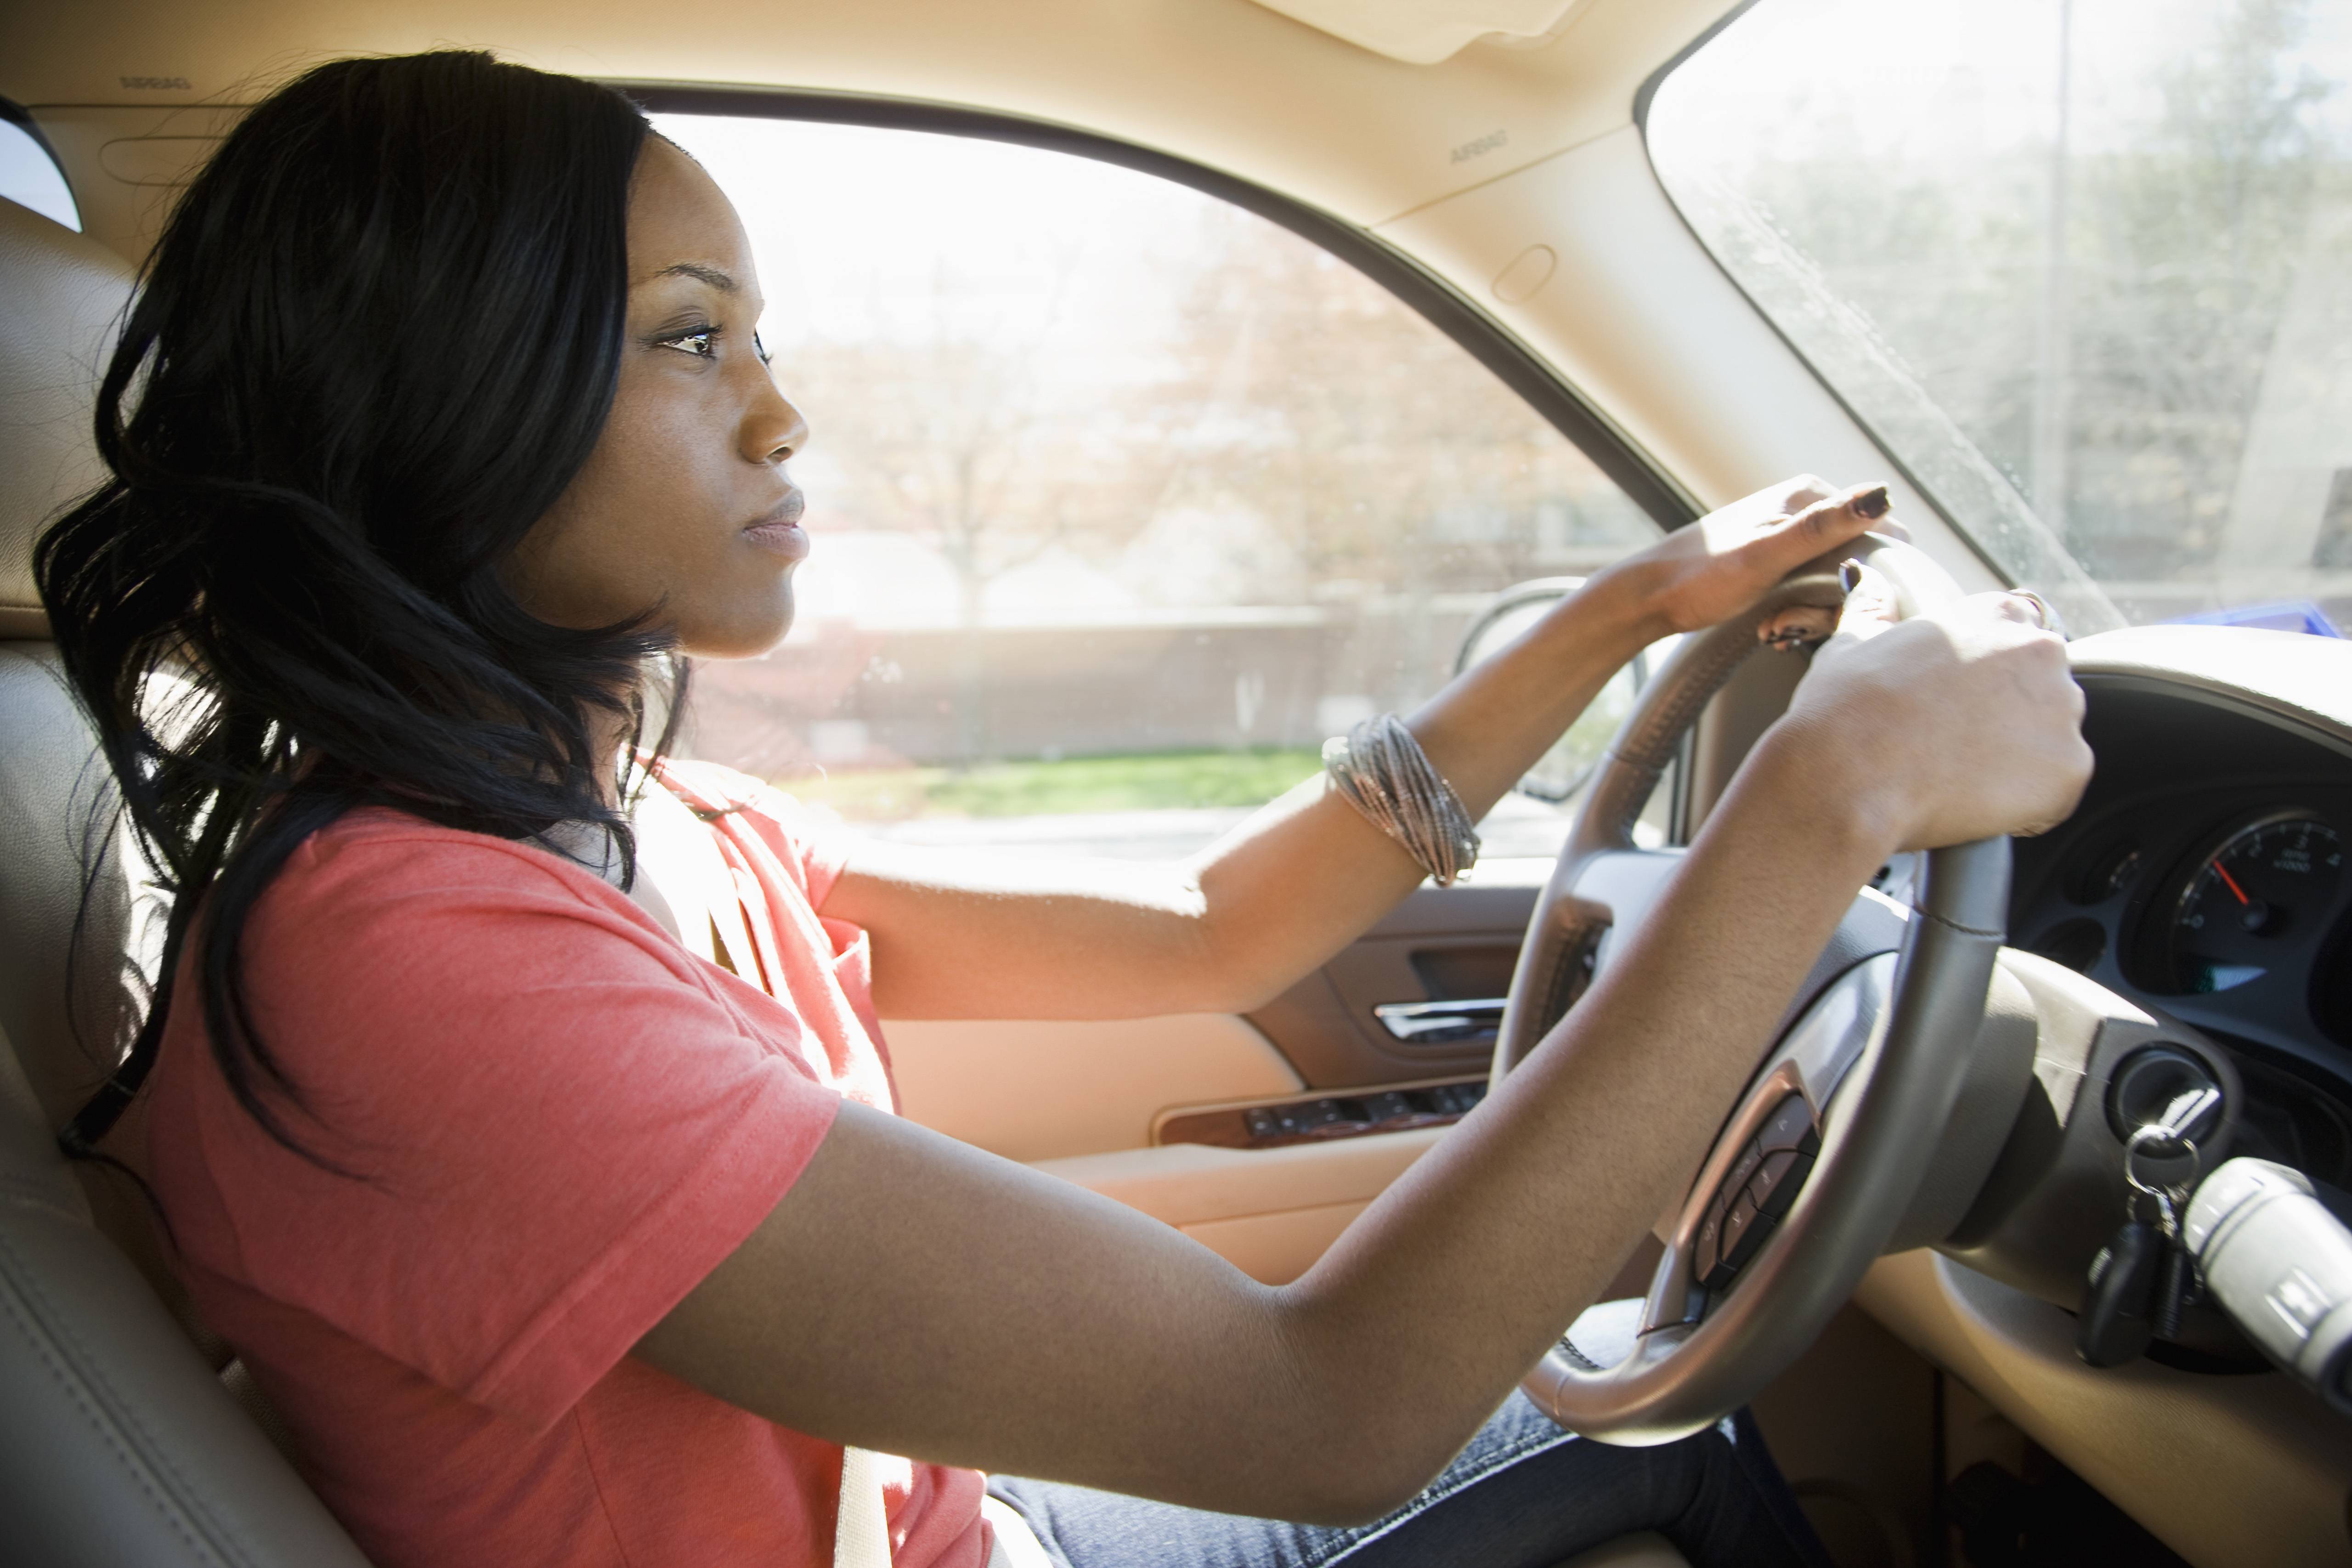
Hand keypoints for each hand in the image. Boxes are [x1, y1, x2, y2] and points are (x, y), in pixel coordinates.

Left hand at [1599, 476, 1903, 637]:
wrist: (1647, 597)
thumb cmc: (1698, 578)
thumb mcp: (1765, 555)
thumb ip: (1822, 528)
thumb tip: (1881, 494)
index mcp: (1810, 493)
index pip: (1882, 534)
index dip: (1871, 578)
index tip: (1837, 611)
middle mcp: (1806, 507)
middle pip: (1861, 560)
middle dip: (1836, 601)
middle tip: (1789, 626)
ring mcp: (1793, 534)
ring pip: (1838, 580)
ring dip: (1814, 614)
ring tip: (1774, 628)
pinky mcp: (1781, 560)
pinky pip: (1814, 589)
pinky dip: (1801, 614)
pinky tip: (1772, 628)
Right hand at [1777, 566, 2092, 850]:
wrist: (1848, 779)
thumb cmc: (1845, 711)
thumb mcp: (1853, 644)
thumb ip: (1874, 609)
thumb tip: (1867, 583)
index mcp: (1995, 614)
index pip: (2016, 635)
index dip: (1985, 674)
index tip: (1956, 700)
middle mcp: (2041, 652)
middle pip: (2041, 687)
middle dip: (2007, 715)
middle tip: (1950, 742)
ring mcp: (2061, 712)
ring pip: (2051, 739)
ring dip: (2018, 757)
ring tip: (1955, 774)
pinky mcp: (2068, 770)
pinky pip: (2055, 790)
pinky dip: (2024, 803)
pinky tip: (1972, 801)